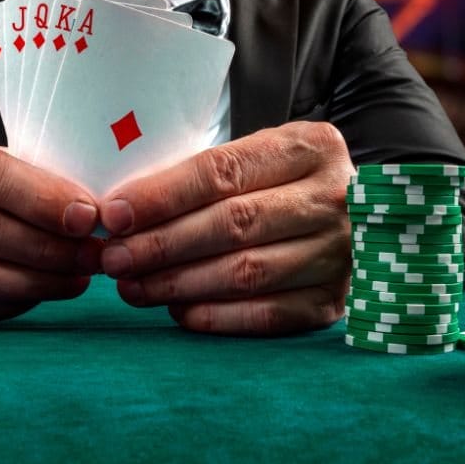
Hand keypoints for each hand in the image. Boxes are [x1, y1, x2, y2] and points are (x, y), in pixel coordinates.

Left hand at [98, 122, 354, 335]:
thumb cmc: (281, 182)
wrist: (350, 217)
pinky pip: (266, 314)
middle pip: (232, 224)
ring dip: (178, 283)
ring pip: (245, 273)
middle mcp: (333, 199)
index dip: (163, 195)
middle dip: (162, 244)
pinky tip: (177, 311)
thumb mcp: (259, 155)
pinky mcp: (333, 300)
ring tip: (132, 286)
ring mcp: (339, 253)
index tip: (115, 214)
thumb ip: (204, 174)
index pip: (224, 171)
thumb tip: (124, 210)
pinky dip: (216, 316)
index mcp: (311, 147)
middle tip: (114, 258)